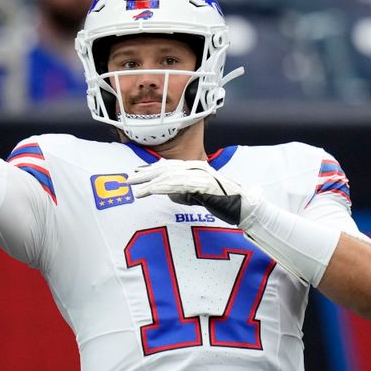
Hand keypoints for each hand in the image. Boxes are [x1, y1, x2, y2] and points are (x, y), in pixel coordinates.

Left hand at [127, 159, 261, 225]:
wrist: (243, 205)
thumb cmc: (223, 201)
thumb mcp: (198, 194)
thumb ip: (183, 191)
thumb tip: (167, 192)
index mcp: (195, 166)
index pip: (169, 165)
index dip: (151, 168)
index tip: (137, 171)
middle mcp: (195, 166)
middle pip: (164, 167)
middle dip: (144, 173)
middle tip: (128, 178)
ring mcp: (197, 174)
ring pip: (166, 175)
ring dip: (148, 181)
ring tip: (133, 188)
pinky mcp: (198, 184)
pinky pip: (174, 185)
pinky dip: (159, 188)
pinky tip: (148, 191)